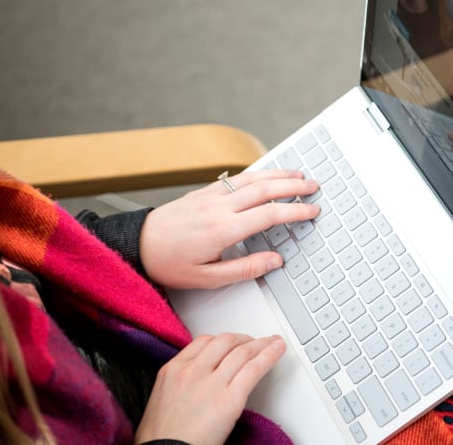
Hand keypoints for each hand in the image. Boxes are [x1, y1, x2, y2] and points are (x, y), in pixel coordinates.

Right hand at [135, 333, 285, 444]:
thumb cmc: (162, 438)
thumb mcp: (162, 398)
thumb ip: (182, 382)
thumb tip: (201, 380)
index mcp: (172, 370)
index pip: (204, 342)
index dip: (224, 340)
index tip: (232, 342)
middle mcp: (192, 371)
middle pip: (225, 342)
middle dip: (244, 339)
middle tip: (254, 342)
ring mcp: (211, 384)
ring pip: (242, 352)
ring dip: (262, 344)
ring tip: (273, 342)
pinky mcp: (229, 399)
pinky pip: (254, 369)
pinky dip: (269, 356)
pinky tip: (277, 350)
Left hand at [139, 169, 318, 288]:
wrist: (138, 245)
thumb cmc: (169, 263)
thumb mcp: (208, 278)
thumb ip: (245, 269)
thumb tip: (275, 260)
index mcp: (223, 229)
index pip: (270, 214)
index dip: (295, 211)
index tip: (312, 211)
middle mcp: (219, 207)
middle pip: (265, 189)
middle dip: (294, 186)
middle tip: (314, 186)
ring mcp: (211, 195)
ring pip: (252, 178)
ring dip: (278, 174)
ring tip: (298, 174)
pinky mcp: (204, 192)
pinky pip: (237, 178)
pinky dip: (258, 173)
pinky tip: (267, 174)